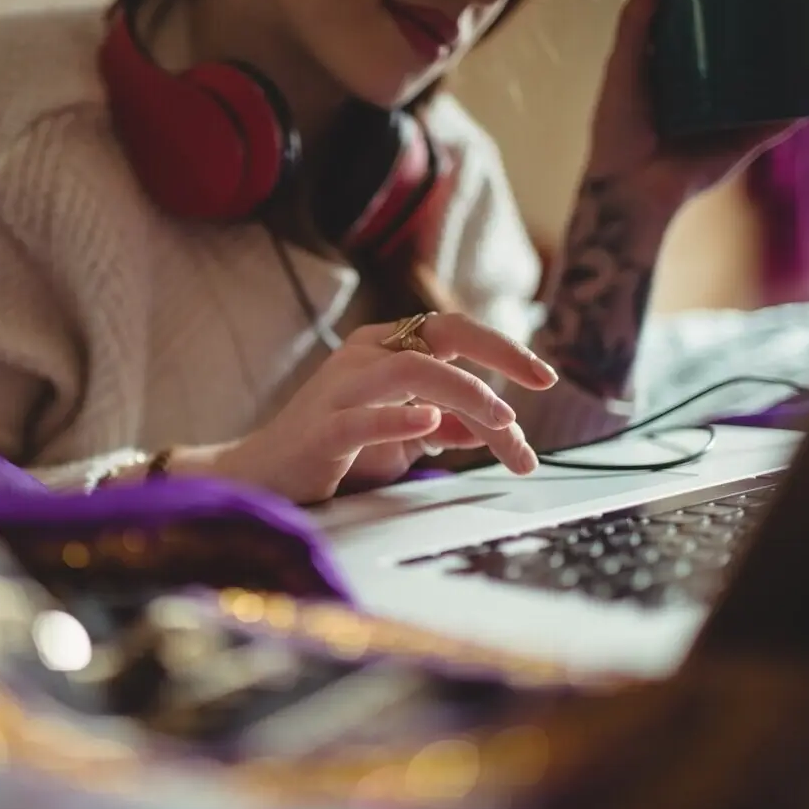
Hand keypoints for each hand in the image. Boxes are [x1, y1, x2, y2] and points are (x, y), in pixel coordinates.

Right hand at [214, 313, 558, 503]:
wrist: (264, 477)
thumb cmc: (332, 453)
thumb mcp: (400, 436)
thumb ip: (445, 426)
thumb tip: (494, 428)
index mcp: (383, 349)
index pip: (453, 331)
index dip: (502, 348)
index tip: (544, 376)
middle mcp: (363, 357)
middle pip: (441, 334)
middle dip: (498, 354)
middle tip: (539, 381)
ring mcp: (340, 390)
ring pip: (412, 370)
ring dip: (467, 393)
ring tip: (502, 422)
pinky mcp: (322, 430)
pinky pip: (365, 418)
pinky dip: (402, 419)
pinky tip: (434, 422)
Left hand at [585, 0, 808, 204]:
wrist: (630, 189)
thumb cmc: (618, 129)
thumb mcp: (625, 65)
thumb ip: (637, 21)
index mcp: (682, 72)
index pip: (720, 29)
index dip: (744, 4)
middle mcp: (712, 93)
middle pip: (758, 50)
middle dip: (787, 25)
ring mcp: (733, 118)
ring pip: (780, 81)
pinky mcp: (747, 143)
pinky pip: (784, 119)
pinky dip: (808, 99)